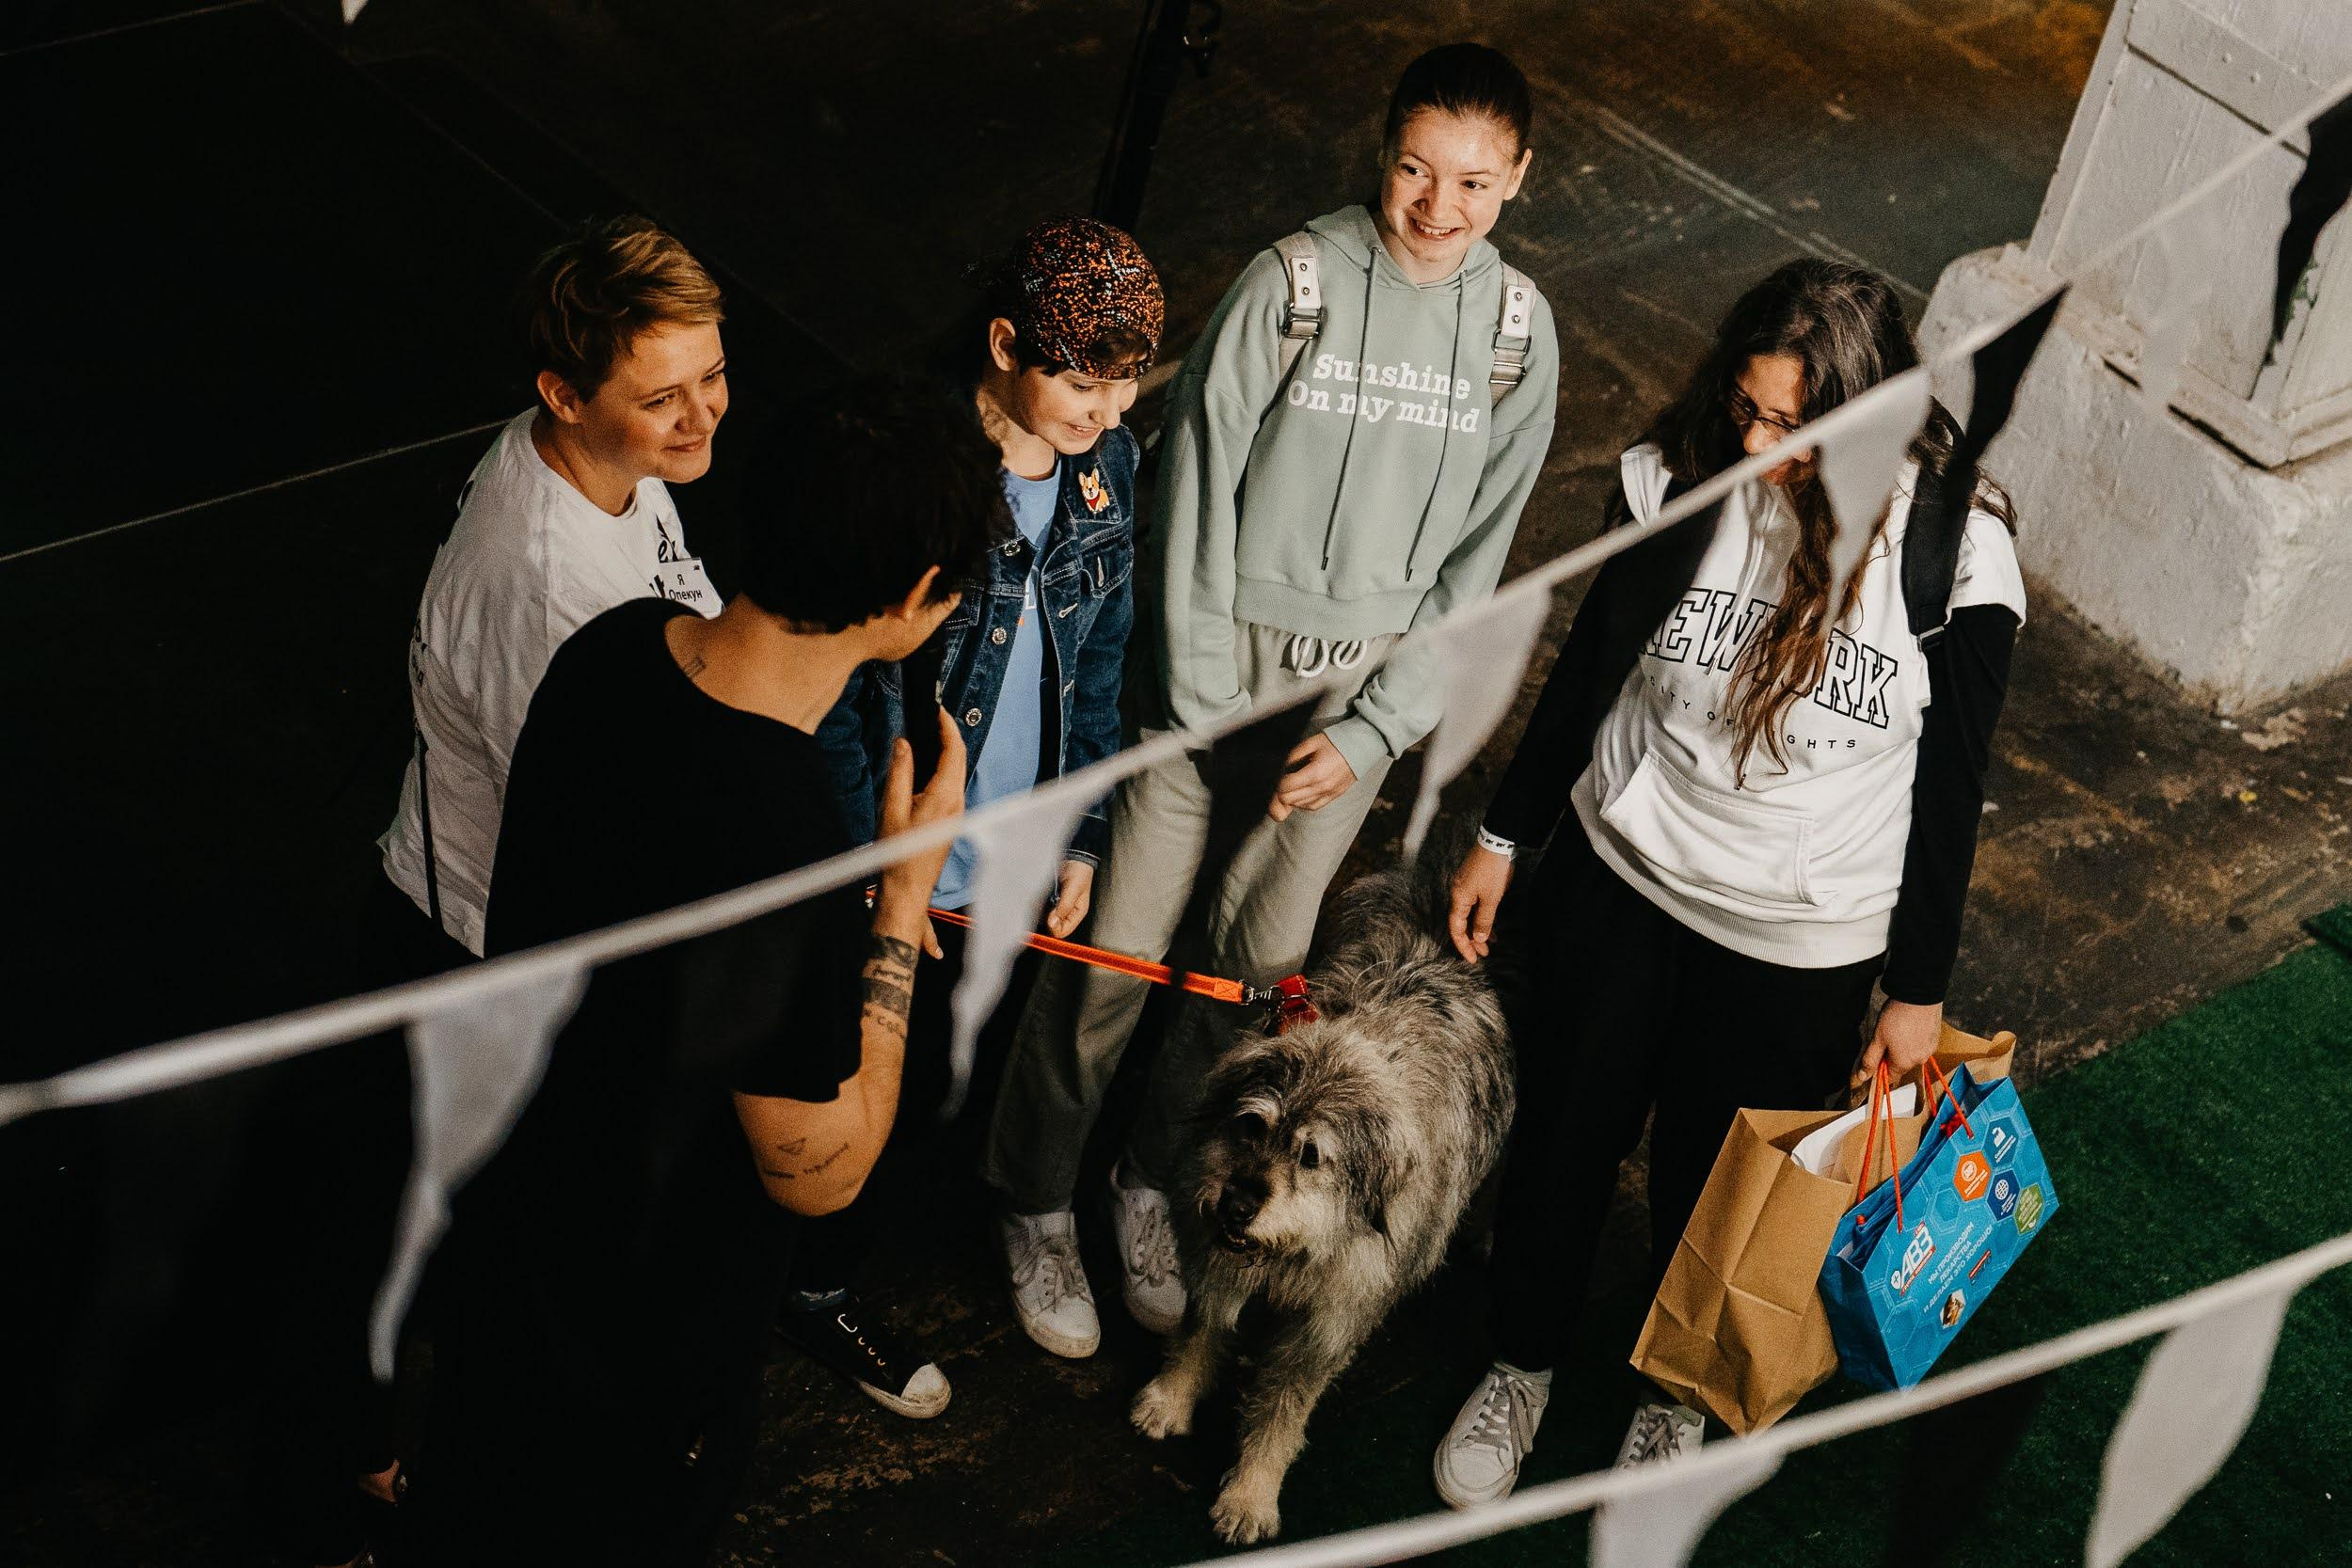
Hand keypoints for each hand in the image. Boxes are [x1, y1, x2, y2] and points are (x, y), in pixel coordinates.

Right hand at [877, 708, 966, 938]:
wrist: (908, 887)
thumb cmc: (897, 853)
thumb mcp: (892, 808)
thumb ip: (899, 772)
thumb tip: (904, 743)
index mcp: (944, 796)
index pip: (954, 751)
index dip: (948, 727)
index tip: (938, 710)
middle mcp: (957, 802)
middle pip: (958, 758)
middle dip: (948, 734)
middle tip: (932, 716)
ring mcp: (957, 811)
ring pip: (956, 771)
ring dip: (945, 751)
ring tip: (927, 734)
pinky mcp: (951, 819)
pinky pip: (951, 785)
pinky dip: (943, 767)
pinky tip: (927, 764)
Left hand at [1044, 860, 1093, 937]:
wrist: (1073, 858)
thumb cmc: (1079, 873)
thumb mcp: (1074, 890)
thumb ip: (1064, 907)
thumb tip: (1053, 923)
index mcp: (1076, 913)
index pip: (1063, 931)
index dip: (1054, 928)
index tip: (1048, 919)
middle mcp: (1066, 912)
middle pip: (1052, 926)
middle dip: (1046, 919)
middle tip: (1045, 907)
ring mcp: (1057, 906)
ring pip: (1044, 918)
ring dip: (1040, 911)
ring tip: (1042, 900)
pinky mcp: (1049, 899)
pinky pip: (1040, 907)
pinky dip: (1038, 904)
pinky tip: (1040, 896)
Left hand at [1267, 733, 1356, 821]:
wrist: (1361, 748)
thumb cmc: (1336, 743)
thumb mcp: (1311, 743)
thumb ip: (1293, 754)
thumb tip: (1279, 765)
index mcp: (1315, 773)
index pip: (1285, 787)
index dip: (1276, 782)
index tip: (1276, 775)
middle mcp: (1322, 787)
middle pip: (1289, 799)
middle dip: (1280, 791)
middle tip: (1280, 781)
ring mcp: (1328, 794)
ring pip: (1299, 805)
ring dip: (1290, 797)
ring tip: (1289, 786)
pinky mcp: (1333, 796)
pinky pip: (1312, 807)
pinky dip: (1302, 803)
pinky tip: (1299, 794)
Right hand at [1447, 845, 1512, 962]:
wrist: (1496, 843)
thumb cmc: (1492, 870)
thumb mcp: (1491, 898)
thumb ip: (1484, 920)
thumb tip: (1479, 939)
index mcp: (1458, 899)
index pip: (1456, 928)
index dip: (1463, 945)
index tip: (1472, 959)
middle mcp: (1457, 894)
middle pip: (1461, 923)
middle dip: (1472, 940)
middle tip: (1484, 954)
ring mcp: (1464, 888)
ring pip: (1468, 915)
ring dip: (1478, 930)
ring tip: (1490, 943)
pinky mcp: (1472, 882)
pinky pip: (1473, 906)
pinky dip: (1481, 917)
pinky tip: (1491, 926)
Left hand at [1858, 997, 1942, 1080]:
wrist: (1920, 996)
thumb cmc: (1897, 1016)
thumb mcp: (1878, 1038)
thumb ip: (1870, 1059)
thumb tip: (1862, 1077)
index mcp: (1904, 1063)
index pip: (1890, 1077)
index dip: (1880, 1069)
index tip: (1875, 1057)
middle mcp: (1920, 1060)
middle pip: (1901, 1065)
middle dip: (1891, 1056)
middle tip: (1885, 1037)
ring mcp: (1930, 1049)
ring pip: (1911, 1055)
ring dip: (1903, 1048)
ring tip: (1897, 1029)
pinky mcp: (1935, 1039)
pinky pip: (1921, 1046)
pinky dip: (1914, 1040)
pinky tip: (1908, 1027)